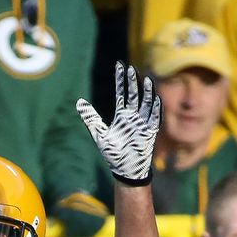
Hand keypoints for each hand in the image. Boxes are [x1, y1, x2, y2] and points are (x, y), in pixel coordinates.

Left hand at [76, 61, 160, 185]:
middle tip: (131, 68)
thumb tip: (79, 102)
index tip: (120, 66)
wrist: (124, 170)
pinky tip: (156, 99)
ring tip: (147, 80)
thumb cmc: (112, 153)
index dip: (121, 80)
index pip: (122, 93)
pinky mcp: (150, 132)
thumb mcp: (98, 134)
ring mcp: (143, 123)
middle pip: (134, 95)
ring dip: (147, 93)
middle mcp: (133, 117)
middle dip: (133, 82)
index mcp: (121, 116)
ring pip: (146, 103)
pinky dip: (155, 109)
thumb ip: (90, 118)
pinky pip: (154, 118)